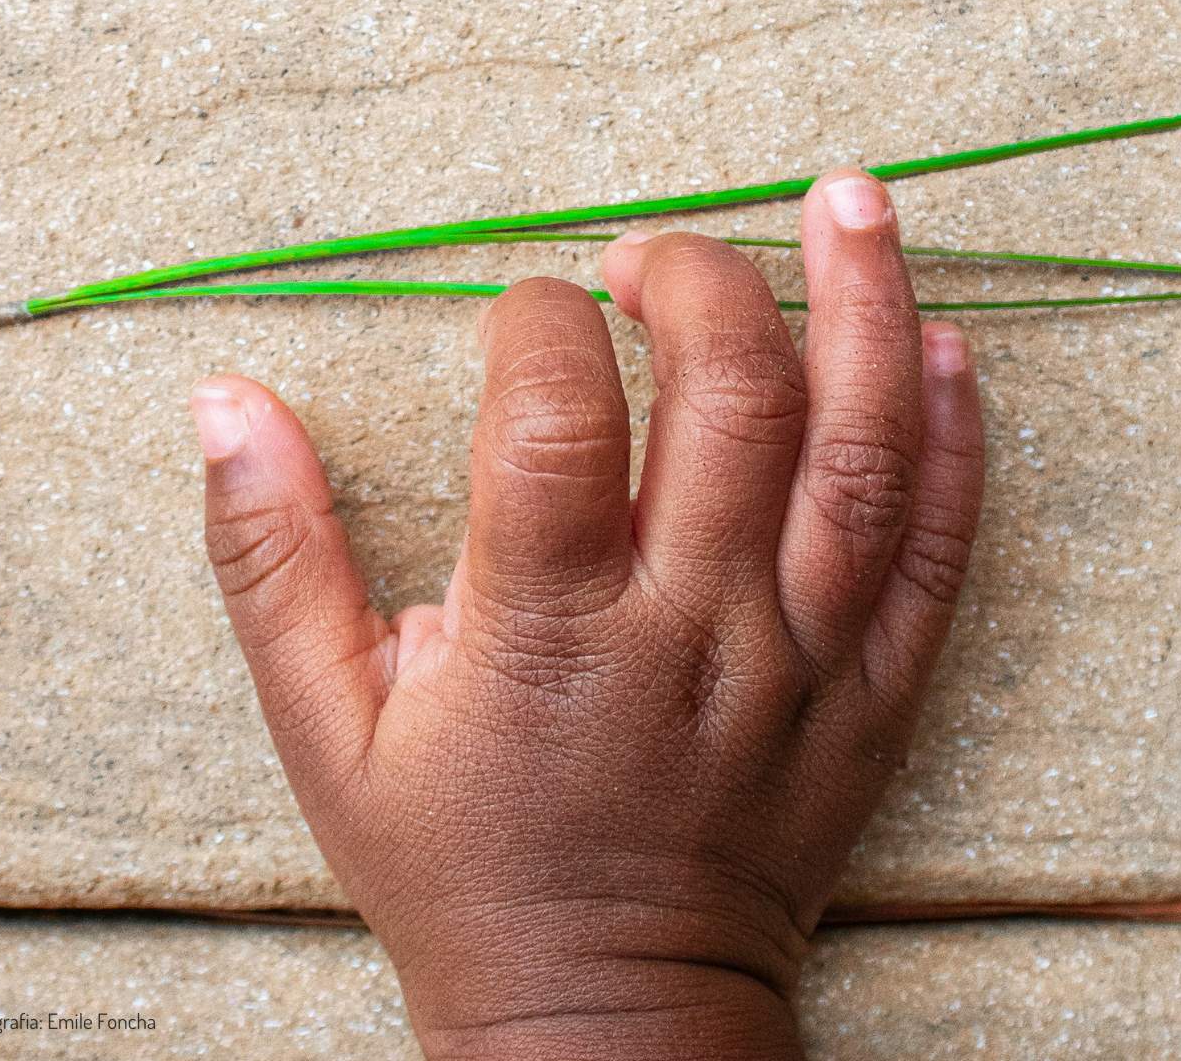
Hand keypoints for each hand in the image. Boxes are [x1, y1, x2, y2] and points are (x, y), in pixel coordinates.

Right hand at [192, 170, 982, 1059]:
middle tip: (648, 259)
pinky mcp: (872, 699)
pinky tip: (944, 347)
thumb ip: (274, 560)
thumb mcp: (326, 732)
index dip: (536, 320)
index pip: (556, 413)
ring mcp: (799, 665)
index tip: (520, 312)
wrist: (602, 1024)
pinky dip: (955, 441)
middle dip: (695, 282)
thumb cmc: (459, 873)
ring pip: (859, 454)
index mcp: (546, 634)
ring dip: (864, 306)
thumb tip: (225, 404)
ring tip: (849, 201)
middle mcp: (689, 633)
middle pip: (730, 398)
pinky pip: (941, 553)